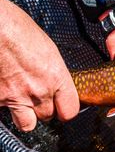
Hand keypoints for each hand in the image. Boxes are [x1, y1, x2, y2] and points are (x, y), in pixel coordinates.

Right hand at [0, 0, 78, 131]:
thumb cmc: (17, 28)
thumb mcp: (48, 49)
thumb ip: (54, 72)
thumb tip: (54, 80)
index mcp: (56, 77)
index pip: (70, 110)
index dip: (65, 110)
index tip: (62, 107)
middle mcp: (39, 91)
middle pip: (48, 116)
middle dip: (43, 108)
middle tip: (36, 96)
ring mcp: (15, 97)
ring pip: (27, 123)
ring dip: (24, 115)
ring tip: (20, 99)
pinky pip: (3, 112)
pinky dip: (2, 104)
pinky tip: (2, 89)